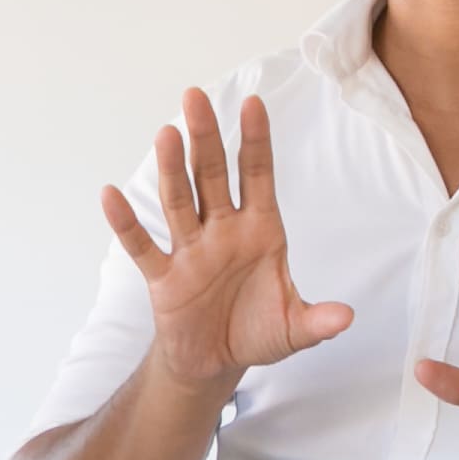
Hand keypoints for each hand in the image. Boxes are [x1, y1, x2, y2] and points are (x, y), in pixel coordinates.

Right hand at [107, 90, 352, 393]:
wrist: (216, 363)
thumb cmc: (257, 333)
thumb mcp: (294, 330)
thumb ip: (318, 322)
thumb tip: (347, 319)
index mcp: (259, 231)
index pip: (258, 176)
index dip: (256, 142)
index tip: (254, 103)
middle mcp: (223, 231)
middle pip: (212, 176)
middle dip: (206, 138)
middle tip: (195, 97)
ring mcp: (191, 250)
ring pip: (180, 201)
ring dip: (172, 169)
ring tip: (166, 134)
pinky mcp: (164, 277)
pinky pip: (142, 247)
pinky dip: (126, 224)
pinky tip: (111, 195)